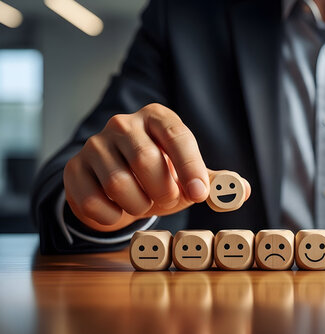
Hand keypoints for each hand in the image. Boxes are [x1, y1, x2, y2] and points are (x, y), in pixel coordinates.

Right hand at [63, 103, 209, 231]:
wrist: (117, 188)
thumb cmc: (161, 176)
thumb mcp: (189, 175)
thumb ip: (215, 182)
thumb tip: (240, 190)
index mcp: (157, 117)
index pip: (177, 136)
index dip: (190, 167)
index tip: (199, 194)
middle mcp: (123, 123)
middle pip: (146, 160)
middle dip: (164, 191)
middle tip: (168, 200)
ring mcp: (94, 144)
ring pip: (119, 184)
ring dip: (139, 205)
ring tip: (143, 202)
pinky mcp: (74, 168)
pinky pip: (93, 201)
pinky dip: (112, 216)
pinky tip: (119, 209)